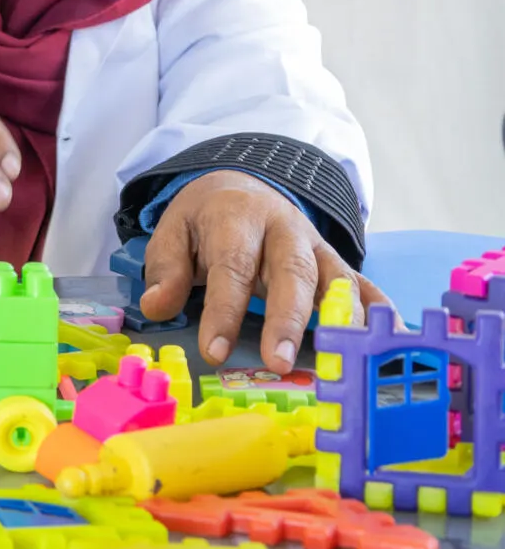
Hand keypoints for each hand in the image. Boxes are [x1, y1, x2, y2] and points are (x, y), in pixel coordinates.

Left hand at [137, 170, 390, 372]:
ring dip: (339, 321)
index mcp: (237, 218)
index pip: (231, 267)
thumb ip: (166, 269)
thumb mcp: (173, 231)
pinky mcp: (337, 261)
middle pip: (291, 273)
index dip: (223, 311)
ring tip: (343, 359)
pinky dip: (379, 310)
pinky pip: (363, 284)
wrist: (242, 185)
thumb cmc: (206, 220)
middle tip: (279, 362)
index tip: (214, 351)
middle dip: (286, 319)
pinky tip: (393, 338)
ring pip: (334, 280)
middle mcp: (284, 229)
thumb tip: (156, 306)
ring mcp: (317, 246)